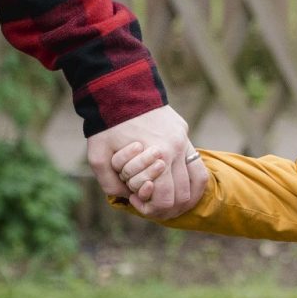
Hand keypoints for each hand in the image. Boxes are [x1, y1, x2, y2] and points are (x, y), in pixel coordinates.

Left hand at [87, 106, 205, 217]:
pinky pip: (196, 162)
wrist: (120, 89)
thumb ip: (109, 183)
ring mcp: (183, 138)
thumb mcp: (98, 157)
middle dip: (170, 207)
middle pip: (184, 193)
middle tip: (153, 206)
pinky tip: (181, 185)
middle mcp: (177, 148)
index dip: (152, 208)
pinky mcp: (183, 130)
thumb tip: (127, 197)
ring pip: (198, 180)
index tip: (136, 200)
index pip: (166, 198)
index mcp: (159, 155)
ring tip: (171, 200)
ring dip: (187, 196)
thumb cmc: (107, 125)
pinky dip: (192, 179)